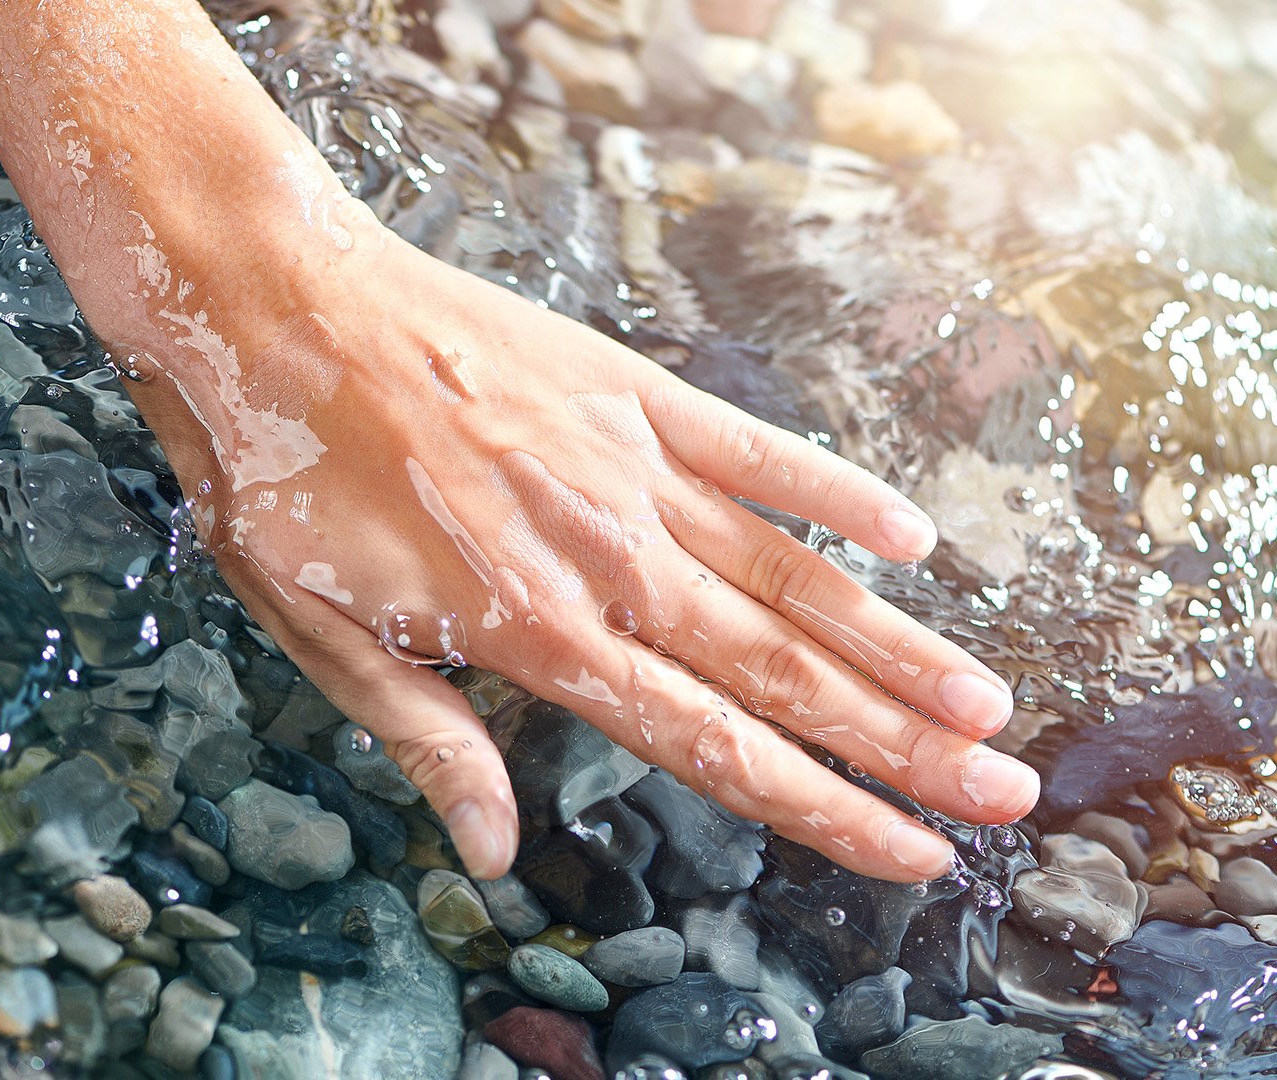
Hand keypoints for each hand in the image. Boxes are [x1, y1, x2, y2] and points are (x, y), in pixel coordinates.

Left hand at [125, 230, 1038, 882]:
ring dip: (896, 646)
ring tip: (988, 701)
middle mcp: (611, 560)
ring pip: (793, 577)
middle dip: (905, 748)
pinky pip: (758, 451)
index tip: (916, 859)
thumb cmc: (281, 477)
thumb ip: (431, 738)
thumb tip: (498, 850)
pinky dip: (837, 492)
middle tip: (1006, 797)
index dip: (827, 812)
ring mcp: (632, 470)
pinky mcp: (632, 392)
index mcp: (539, 635)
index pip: (717, 749)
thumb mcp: (322, 634)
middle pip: (786, 676)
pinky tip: (910, 537)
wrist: (270, 302)